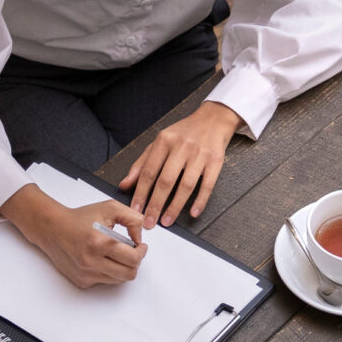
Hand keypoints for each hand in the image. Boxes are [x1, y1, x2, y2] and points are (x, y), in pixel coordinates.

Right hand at [0, 185, 148, 287]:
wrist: (52, 228)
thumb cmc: (80, 218)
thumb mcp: (109, 208)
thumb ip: (132, 219)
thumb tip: (139, 238)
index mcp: (100, 242)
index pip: (133, 259)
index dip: (142, 252)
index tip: (141, 246)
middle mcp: (91, 261)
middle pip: (129, 274)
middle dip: (135, 263)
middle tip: (133, 253)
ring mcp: (86, 274)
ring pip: (118, 280)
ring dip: (122, 268)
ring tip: (116, 255)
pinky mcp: (81, 281)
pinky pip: (104, 282)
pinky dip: (108, 272)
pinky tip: (101, 259)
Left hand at [119, 100, 240, 225]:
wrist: (213, 119)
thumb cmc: (184, 133)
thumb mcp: (160, 143)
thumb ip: (141, 163)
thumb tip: (125, 185)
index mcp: (164, 141)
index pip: (149, 171)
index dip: (141, 193)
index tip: (135, 210)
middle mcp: (182, 147)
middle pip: (166, 181)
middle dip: (155, 204)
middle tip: (149, 222)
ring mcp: (200, 154)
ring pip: (186, 185)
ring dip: (175, 206)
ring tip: (167, 221)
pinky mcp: (216, 161)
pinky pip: (207, 185)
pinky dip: (200, 201)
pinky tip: (193, 213)